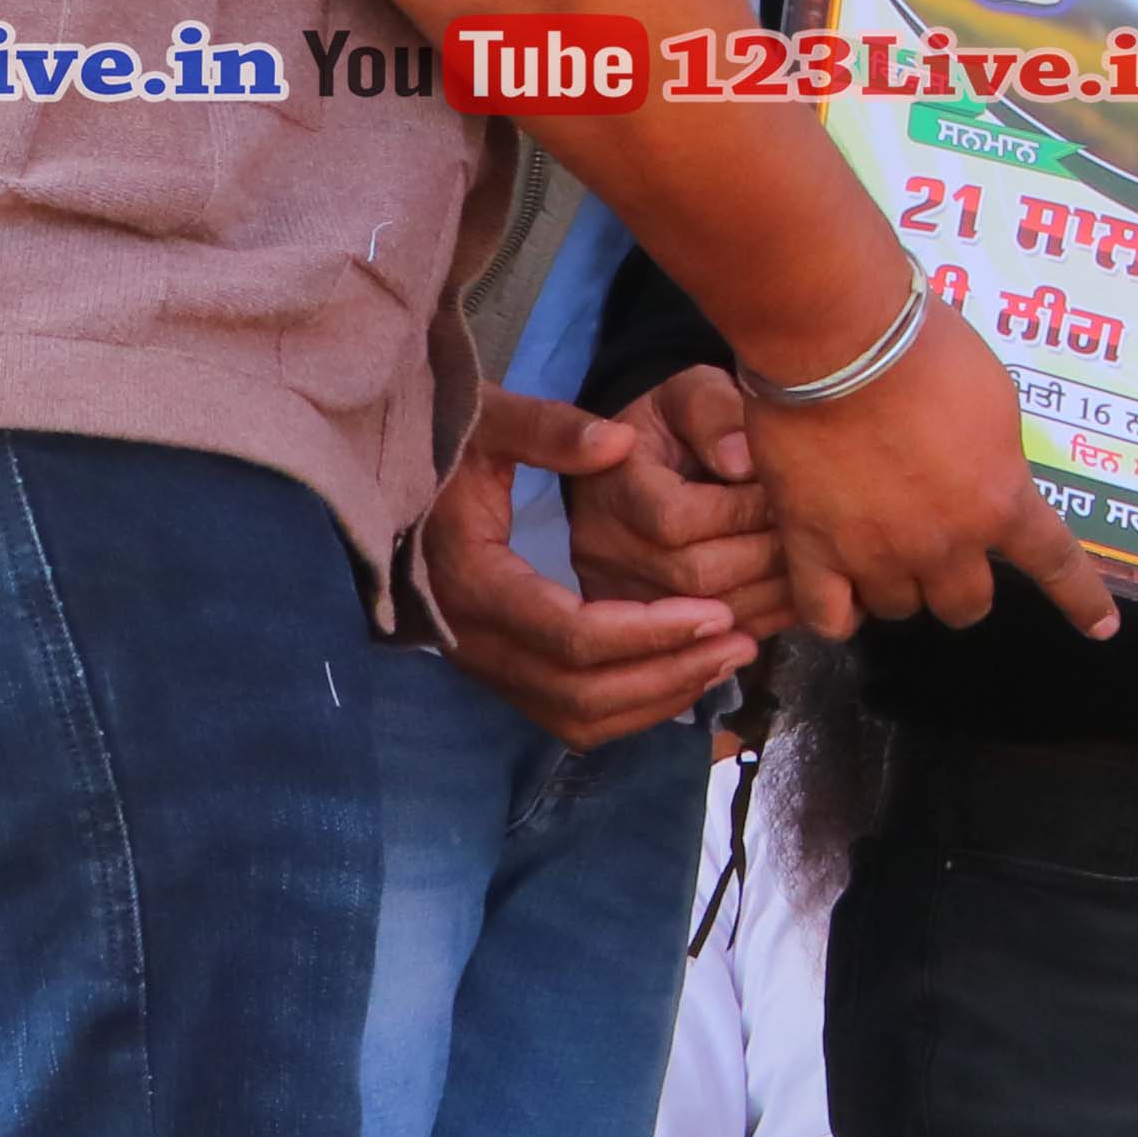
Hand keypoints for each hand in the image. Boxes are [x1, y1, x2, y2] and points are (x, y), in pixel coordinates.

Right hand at [430, 391, 754, 747]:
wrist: (398, 482)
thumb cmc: (450, 447)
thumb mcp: (493, 421)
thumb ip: (552, 430)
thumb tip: (618, 443)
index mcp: (472, 580)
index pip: (570, 634)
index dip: (648, 631)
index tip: (716, 611)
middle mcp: (471, 639)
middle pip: (580, 689)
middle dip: (666, 671)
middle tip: (739, 640)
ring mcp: (484, 664)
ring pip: (578, 716)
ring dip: (657, 696)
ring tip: (729, 655)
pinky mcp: (502, 672)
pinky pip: (569, 715)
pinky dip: (632, 707)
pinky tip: (686, 673)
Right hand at [567, 366, 792, 636]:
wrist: (638, 463)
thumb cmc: (675, 425)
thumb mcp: (691, 393)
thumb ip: (715, 413)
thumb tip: (742, 460)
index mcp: (611, 485)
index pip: (676, 519)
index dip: (744, 512)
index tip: (787, 495)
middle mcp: (600, 547)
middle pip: (694, 576)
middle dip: (767, 558)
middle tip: (817, 541)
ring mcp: (611, 594)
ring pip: (700, 623)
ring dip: (770, 601)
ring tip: (815, 576)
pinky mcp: (633, 631)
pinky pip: (698, 651)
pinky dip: (757, 630)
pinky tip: (793, 607)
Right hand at [750, 295, 1121, 647]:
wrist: (841, 342)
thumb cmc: (924, 351)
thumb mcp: (995, 399)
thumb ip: (998, 456)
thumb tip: (989, 478)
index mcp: (1001, 500)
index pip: (1056, 563)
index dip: (1082, 600)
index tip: (1102, 628)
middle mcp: (947, 542)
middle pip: (965, 604)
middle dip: (959, 582)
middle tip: (941, 548)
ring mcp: (878, 555)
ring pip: (898, 607)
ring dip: (898, 585)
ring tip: (881, 546)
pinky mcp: (814, 552)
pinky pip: (830, 618)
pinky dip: (838, 612)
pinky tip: (841, 593)